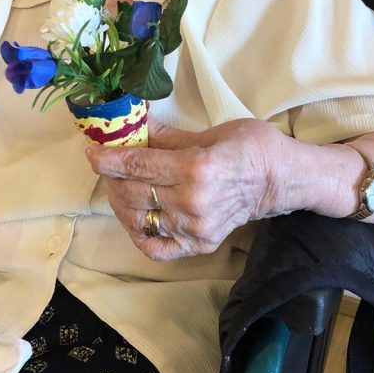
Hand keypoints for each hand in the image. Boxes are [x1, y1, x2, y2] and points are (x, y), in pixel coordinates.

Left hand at [86, 117, 287, 259]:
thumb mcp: (208, 133)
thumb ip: (165, 137)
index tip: (92, 152)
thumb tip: (131, 124)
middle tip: (110, 166)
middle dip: (113, 178)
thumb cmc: (249, 147)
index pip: (137, 165)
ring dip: (121, 202)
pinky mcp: (199, 245)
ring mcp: (195, 228)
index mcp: (196, 168)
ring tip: (122, 187)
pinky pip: (155, 248)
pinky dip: (138, 234)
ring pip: (138, 219)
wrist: (282, 179)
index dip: (108, 159)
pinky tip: (137, 217)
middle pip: (132, 193)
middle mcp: (192, 202)